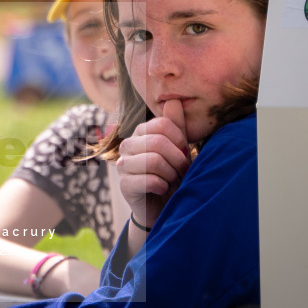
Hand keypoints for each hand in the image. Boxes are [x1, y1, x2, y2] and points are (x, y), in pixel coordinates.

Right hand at [116, 100, 190, 229]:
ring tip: (173, 181)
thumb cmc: (172, 173)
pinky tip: (163, 189)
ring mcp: (122, 165)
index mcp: (141, 132)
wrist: (163, 205)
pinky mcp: (124, 185)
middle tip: (182, 172)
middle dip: (177, 160)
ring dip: (171, 174)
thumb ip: (176, 125)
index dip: (180, 140)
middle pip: (158, 142)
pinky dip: (163, 186)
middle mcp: (127, 145)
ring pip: (153, 161)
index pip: (163, 124)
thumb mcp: (178, 148)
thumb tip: (174, 101)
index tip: (185, 154)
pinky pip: (149, 180)